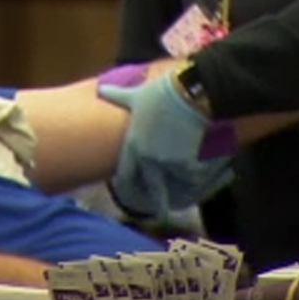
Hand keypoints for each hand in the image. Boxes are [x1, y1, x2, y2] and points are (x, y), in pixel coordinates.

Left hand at [97, 69, 231, 217]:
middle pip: (148, 188)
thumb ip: (117, 97)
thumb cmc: (161, 92)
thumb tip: (100, 90)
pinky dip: (193, 181)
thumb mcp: (136, 95)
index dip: (126, 186)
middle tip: (157, 209)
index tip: (128, 193)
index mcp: (133, 145)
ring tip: (179, 202)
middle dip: (152, 199)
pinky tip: (198, 184)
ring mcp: (168, 163)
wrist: (191, 93)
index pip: (125, 174)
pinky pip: (190, 179)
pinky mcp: (188, 163)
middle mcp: (148, 158)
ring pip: (170, 186)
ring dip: (175, 194)